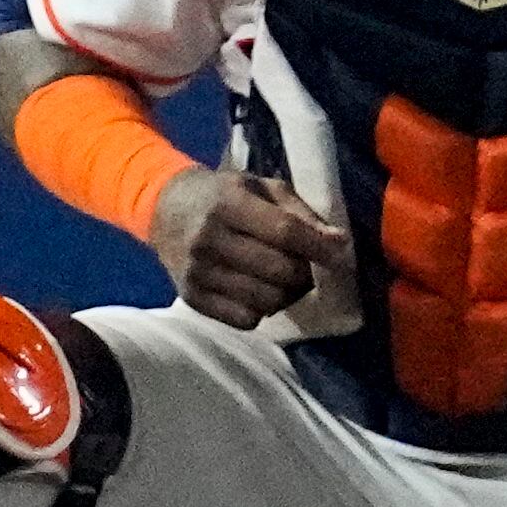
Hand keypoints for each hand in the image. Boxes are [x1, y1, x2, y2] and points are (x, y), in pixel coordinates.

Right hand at [150, 169, 348, 328]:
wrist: (166, 209)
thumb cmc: (224, 194)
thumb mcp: (262, 187)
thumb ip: (300, 213)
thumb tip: (337, 242)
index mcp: (228, 204)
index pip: (283, 232)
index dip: (318, 247)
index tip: (340, 255)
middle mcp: (208, 240)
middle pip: (278, 271)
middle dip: (306, 273)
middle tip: (310, 267)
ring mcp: (197, 273)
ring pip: (266, 300)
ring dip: (289, 294)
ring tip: (288, 279)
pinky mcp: (191, 299)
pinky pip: (245, 320)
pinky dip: (263, 310)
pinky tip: (261, 291)